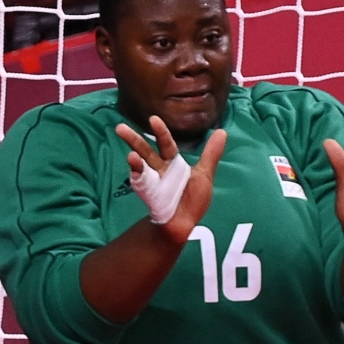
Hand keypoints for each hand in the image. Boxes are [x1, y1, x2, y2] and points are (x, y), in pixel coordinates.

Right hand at [115, 116, 226, 243]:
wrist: (184, 223)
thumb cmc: (192, 199)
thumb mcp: (204, 174)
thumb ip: (211, 154)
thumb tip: (222, 131)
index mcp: (172, 163)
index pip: (166, 144)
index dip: (161, 132)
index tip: (153, 119)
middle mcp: (159, 169)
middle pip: (146, 151)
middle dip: (134, 140)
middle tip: (120, 128)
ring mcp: (152, 182)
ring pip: (139, 166)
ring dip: (133, 159)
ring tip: (130, 153)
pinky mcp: (148, 194)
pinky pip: (141, 183)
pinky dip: (137, 175)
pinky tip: (133, 166)